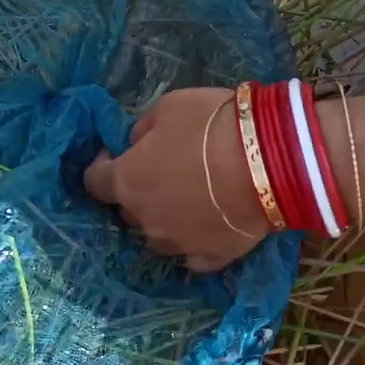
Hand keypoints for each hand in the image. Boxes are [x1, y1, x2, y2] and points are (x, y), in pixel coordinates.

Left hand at [83, 88, 269, 272]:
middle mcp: (145, 219)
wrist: (270, 160)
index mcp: (127, 181)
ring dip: (165, 220)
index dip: (102, 166)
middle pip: (129, 210)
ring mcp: (178, 243)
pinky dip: (197, 244)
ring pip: (159, 236)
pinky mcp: (212, 257)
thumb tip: (139, 144)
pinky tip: (209, 229)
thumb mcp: (169, 108)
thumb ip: (144, 129)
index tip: (116, 152)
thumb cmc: (211, 126)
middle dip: (138, 192)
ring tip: (190, 201)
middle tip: (163, 171)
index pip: (95, 182)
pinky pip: (194, 256)